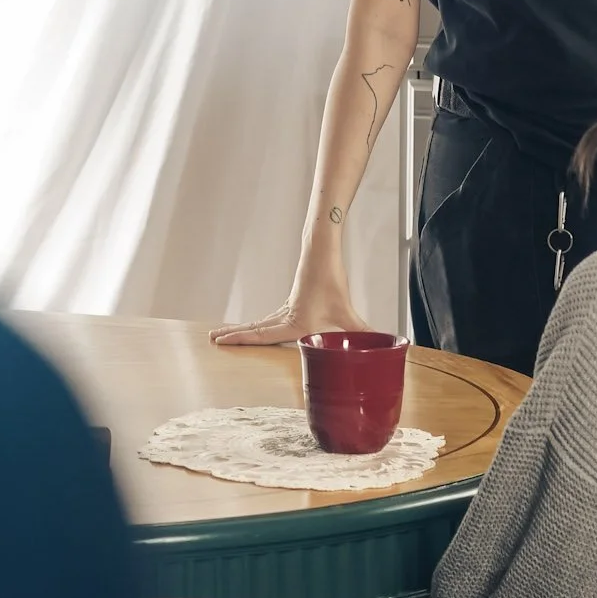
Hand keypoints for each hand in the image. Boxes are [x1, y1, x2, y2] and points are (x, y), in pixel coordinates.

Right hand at [209, 285, 371, 346]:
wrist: (323, 251)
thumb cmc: (331, 280)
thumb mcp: (347, 312)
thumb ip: (362, 332)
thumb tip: (384, 346)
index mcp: (294, 323)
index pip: (262, 335)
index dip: (241, 340)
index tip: (221, 341)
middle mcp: (286, 316)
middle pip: (255, 329)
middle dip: (235, 336)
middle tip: (212, 339)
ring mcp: (287, 308)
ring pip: (260, 322)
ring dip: (243, 329)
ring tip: (223, 334)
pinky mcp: (294, 302)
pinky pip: (270, 318)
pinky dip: (259, 325)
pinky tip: (260, 328)